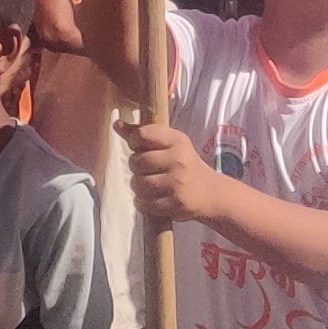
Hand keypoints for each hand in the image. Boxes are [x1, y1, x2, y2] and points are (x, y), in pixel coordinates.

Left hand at [123, 116, 224, 230]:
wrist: (211, 193)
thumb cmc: (185, 165)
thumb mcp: (170, 145)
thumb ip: (143, 134)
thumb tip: (117, 125)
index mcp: (177, 140)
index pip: (143, 134)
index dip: (134, 141)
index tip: (139, 148)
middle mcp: (178, 160)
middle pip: (137, 161)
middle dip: (136, 167)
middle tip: (146, 170)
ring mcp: (177, 183)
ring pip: (138, 184)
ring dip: (138, 187)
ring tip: (148, 186)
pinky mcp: (175, 204)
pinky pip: (144, 203)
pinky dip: (143, 202)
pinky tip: (152, 199)